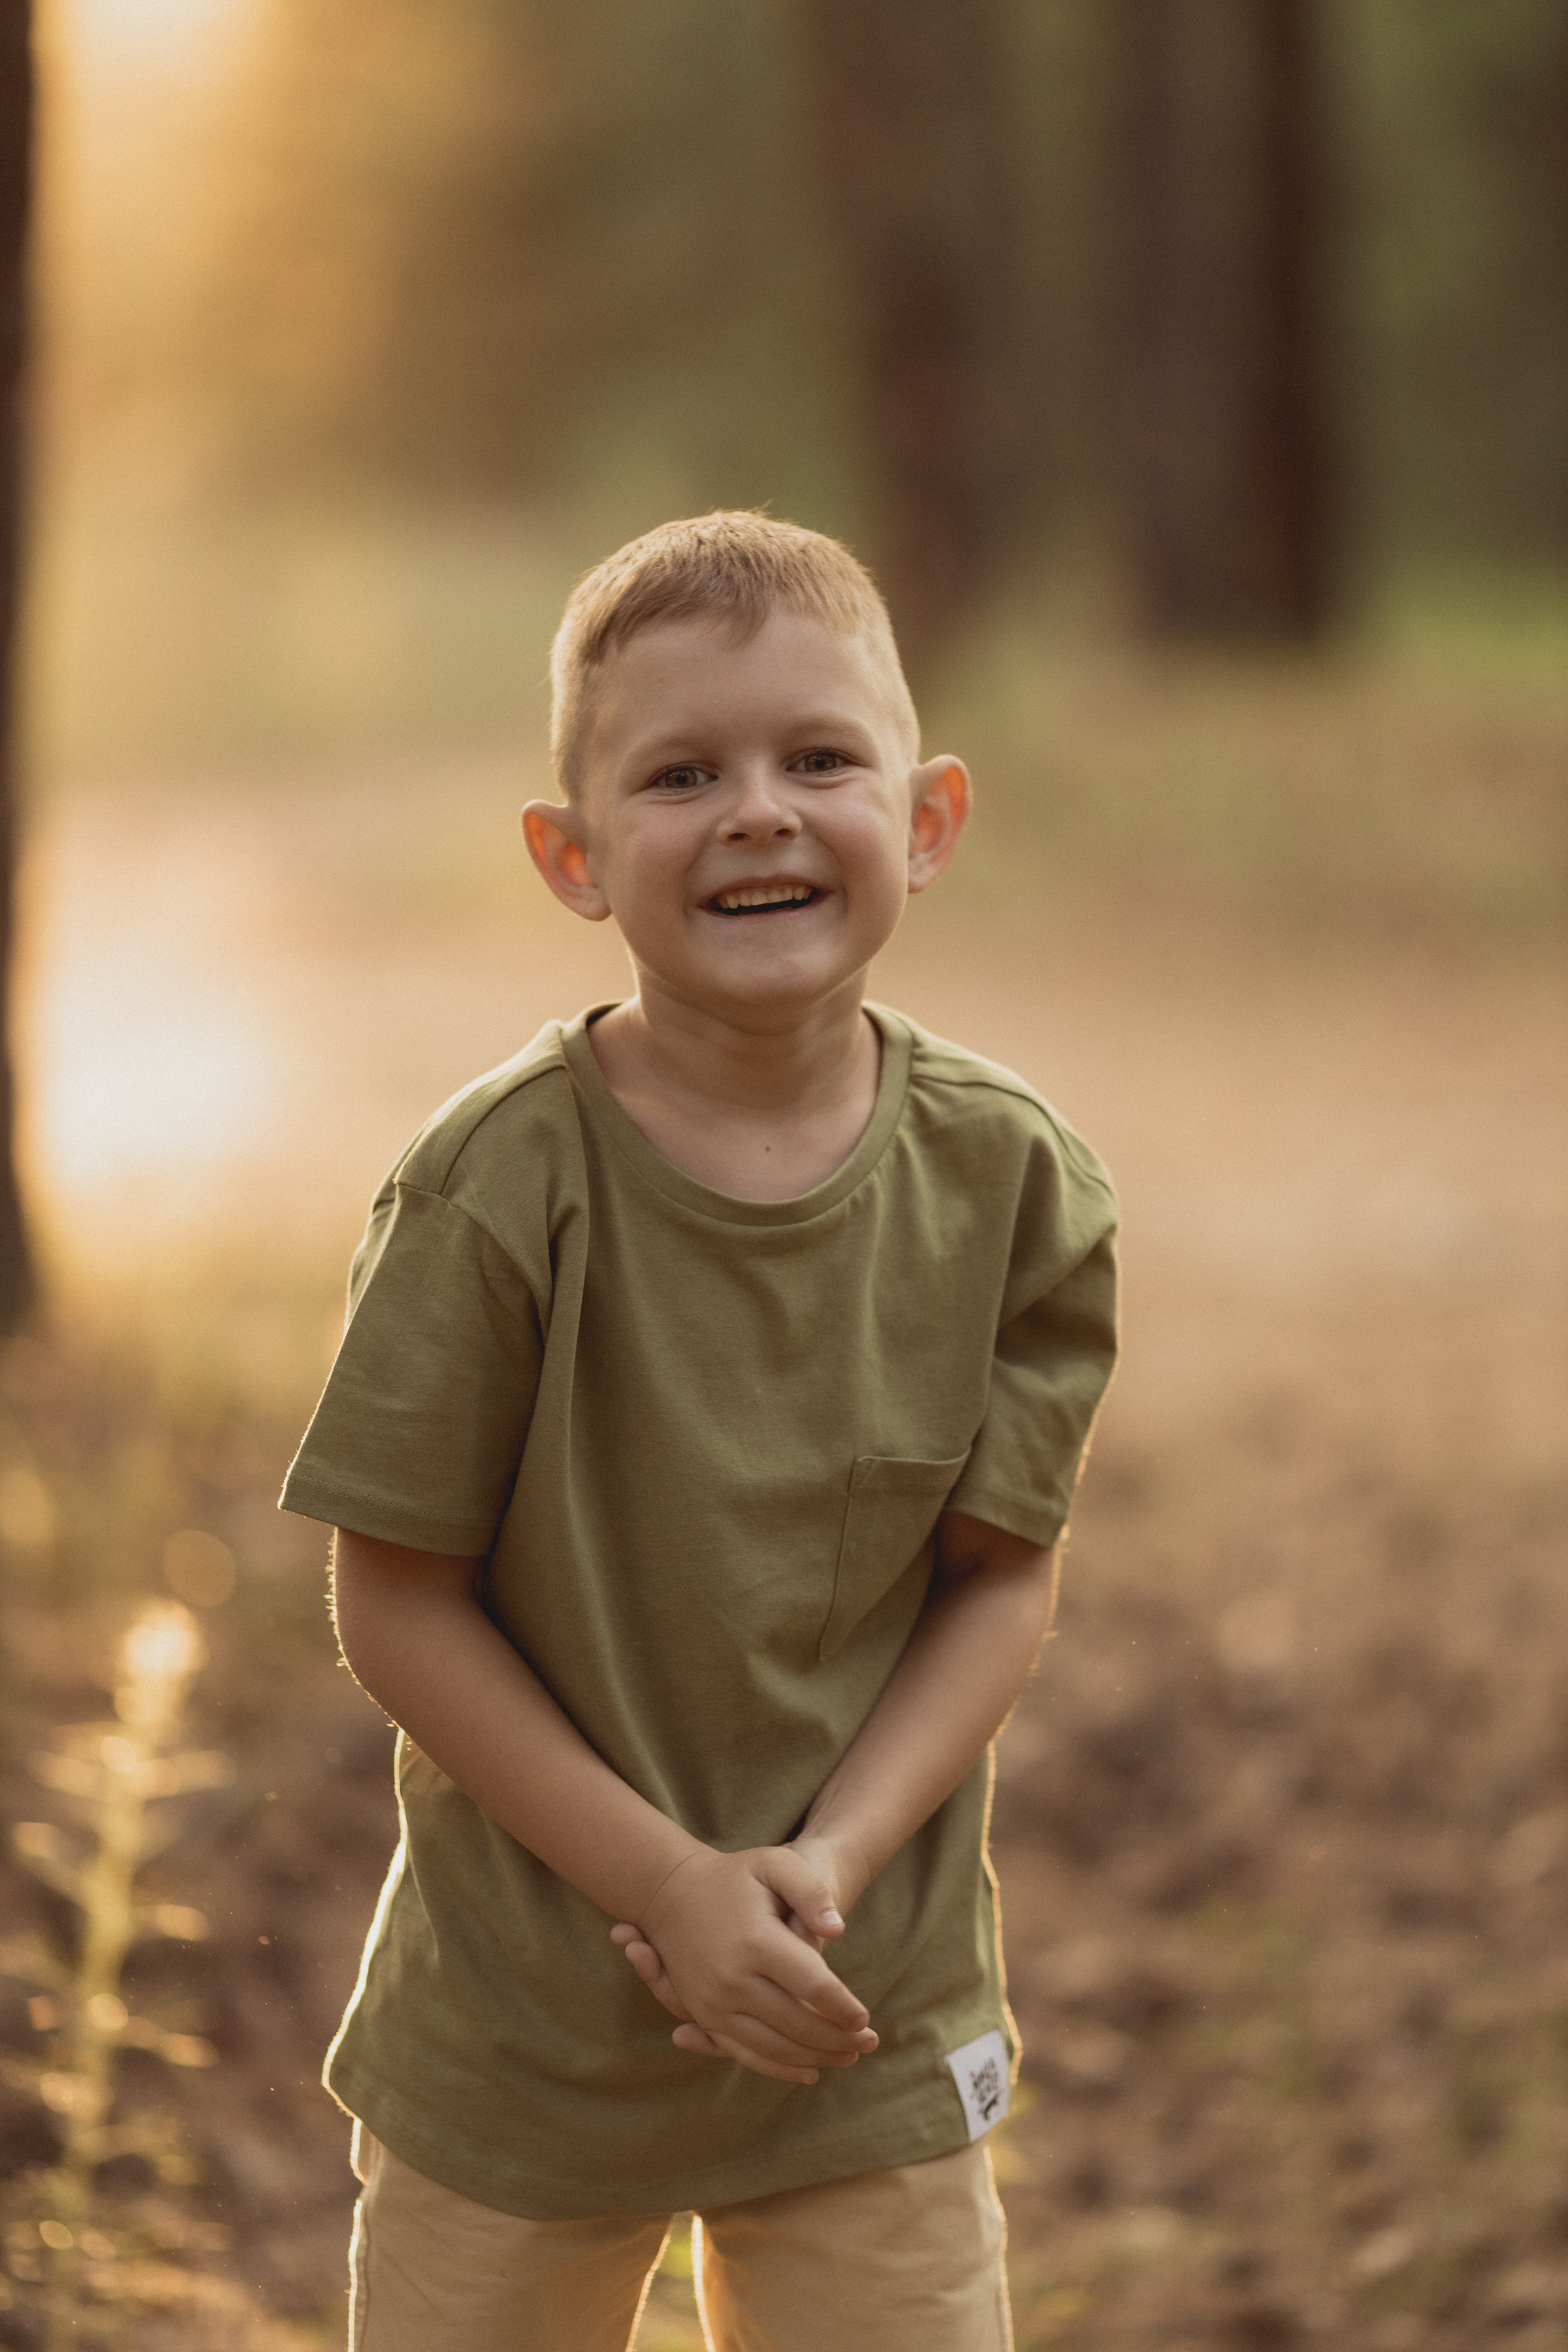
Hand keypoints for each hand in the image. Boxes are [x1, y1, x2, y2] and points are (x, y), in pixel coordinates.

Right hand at [609, 1844, 876, 2084]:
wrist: (672, 1891)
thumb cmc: (736, 1875)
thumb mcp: (775, 1864)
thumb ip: (810, 1892)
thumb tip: (837, 1930)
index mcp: (755, 1941)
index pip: (813, 1985)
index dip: (843, 2006)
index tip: (866, 2018)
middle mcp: (731, 1979)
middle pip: (796, 2023)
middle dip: (837, 2038)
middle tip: (869, 2043)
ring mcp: (713, 2003)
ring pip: (774, 2046)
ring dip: (815, 2057)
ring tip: (848, 2057)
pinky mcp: (704, 2015)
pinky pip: (744, 2052)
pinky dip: (779, 2068)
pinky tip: (809, 2071)